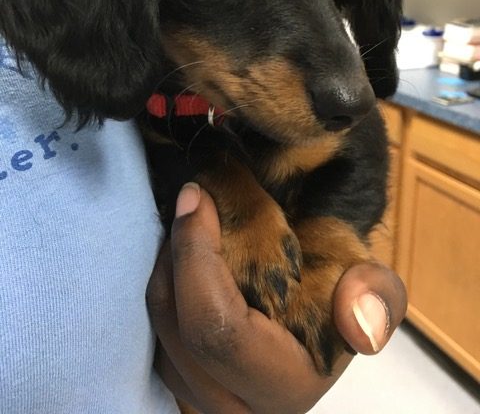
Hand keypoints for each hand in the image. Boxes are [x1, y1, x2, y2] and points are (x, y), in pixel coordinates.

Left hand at [147, 183, 406, 413]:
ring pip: (158, 333)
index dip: (197, 256)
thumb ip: (378, 295)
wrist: (315, 307)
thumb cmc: (338, 290)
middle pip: (177, 327)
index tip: (198, 199)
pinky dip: (164, 286)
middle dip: (177, 253)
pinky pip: (153, 336)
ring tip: (191, 228)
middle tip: (192, 202)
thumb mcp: (373, 285)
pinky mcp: (182, 385)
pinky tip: (184, 258)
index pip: (217, 327)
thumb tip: (356, 317)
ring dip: (167, 267)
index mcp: (284, 387)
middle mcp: (236, 406)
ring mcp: (202, 401)